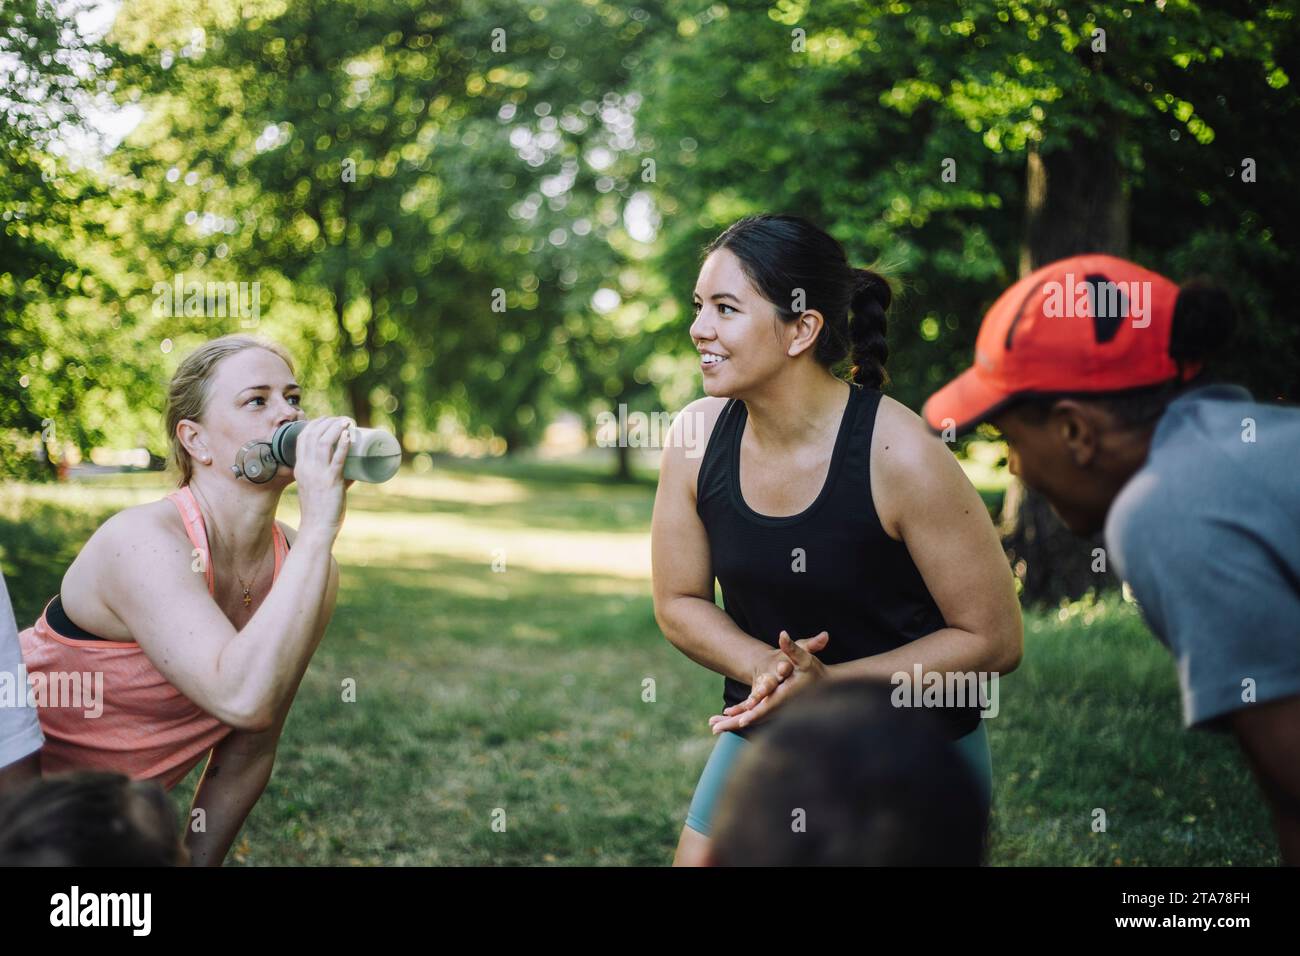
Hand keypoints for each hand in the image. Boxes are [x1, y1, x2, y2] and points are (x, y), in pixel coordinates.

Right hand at [291, 417, 353, 538]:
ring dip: (336, 428)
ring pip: (324, 443)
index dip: (315, 424)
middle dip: (327, 422)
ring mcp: (318, 474)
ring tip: (347, 422)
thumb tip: (355, 471)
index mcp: (300, 467)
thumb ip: (337, 478)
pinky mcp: (331, 482)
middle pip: (313, 435)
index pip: (302, 438)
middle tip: (342, 419)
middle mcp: (306, 468)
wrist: (317, 528)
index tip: (328, 419)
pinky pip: (337, 459)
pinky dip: (343, 445)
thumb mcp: (319, 488)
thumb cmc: (320, 510)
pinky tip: (348, 436)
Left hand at [709, 630, 828, 733]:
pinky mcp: (770, 708)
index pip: (767, 708)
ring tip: (712, 726)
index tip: (740, 721)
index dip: (754, 714)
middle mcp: (778, 707)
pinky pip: (751, 715)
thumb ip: (792, 648)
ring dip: (731, 723)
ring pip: (750, 719)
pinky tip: (722, 716)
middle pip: (754, 718)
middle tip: (715, 728)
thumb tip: (782, 635)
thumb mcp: (805, 657)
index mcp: (785, 697)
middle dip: (734, 723)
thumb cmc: (815, 671)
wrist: (824, 686)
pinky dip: (737, 716)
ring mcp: (774, 710)